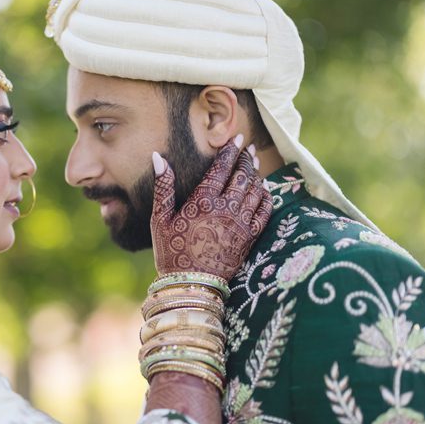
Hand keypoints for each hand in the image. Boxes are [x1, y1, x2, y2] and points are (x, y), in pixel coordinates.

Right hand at [150, 135, 271, 279]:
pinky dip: (266, 198)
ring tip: (255, 163)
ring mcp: (240, 223)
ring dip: (256, 174)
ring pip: (254, 191)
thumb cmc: (171, 252)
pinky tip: (264, 191)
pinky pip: (264, 212)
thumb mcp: (160, 219)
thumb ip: (163, 187)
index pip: (221, 168)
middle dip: (245, 159)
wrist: (191, 284)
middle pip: (241, 176)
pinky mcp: (249, 238)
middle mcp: (225, 208)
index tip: (236, 139)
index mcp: (202, 201)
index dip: (230, 151)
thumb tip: (158, 157)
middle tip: (248, 148)